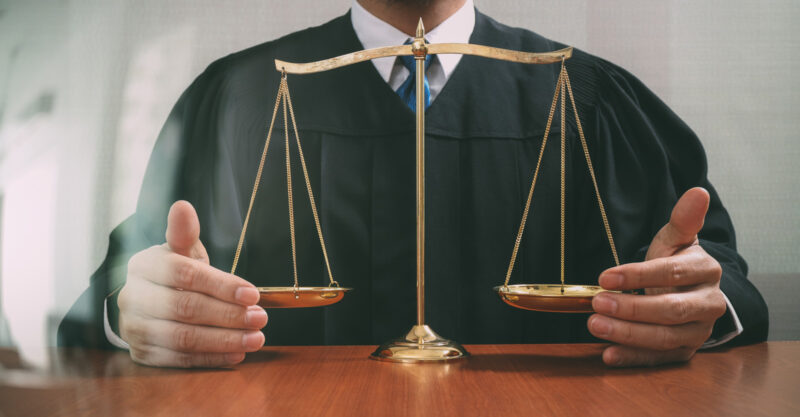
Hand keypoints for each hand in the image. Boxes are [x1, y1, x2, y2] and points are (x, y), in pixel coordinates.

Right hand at [117, 201, 267, 366]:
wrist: (146, 302)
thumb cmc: (172, 274)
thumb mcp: (181, 251)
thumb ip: (185, 233)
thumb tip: (183, 206)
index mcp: (143, 265)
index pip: (185, 275)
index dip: (221, 285)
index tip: (254, 294)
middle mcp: (132, 297)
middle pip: (186, 308)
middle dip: (229, 315)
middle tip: (260, 318)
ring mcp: (134, 327)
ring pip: (183, 337)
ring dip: (224, 340)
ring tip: (255, 338)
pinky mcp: (141, 353)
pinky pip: (179, 359)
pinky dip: (210, 358)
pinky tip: (236, 354)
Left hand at [588, 187, 726, 366]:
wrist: (690, 291)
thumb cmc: (677, 262)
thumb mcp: (677, 239)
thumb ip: (683, 219)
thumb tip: (698, 192)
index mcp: (706, 271)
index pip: (672, 273)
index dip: (638, 275)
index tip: (605, 276)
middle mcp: (709, 304)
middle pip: (670, 310)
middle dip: (631, 308)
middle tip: (596, 303)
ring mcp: (699, 331)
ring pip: (665, 337)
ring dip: (627, 334)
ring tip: (594, 325)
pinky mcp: (685, 352)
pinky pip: (659, 359)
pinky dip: (632, 358)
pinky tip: (608, 355)